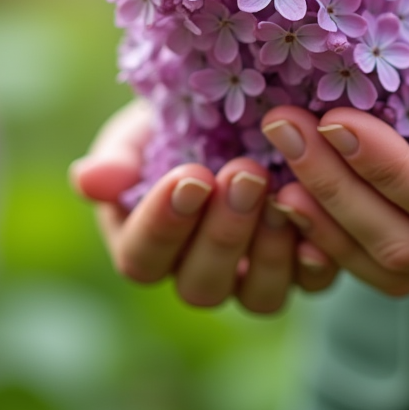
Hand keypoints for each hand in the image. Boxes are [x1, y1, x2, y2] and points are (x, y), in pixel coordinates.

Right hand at [71, 99, 337, 312]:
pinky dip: (317, 262)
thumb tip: (87, 180)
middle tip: (245, 174)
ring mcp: (251, 279)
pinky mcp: (302, 271)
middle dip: (223, 231)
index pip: (142, 257)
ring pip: (257, 295)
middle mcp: (197, 272)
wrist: (242, 113)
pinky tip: (321, 229)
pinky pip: (311, 286)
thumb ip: (117, 158)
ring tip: (282, 195)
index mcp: (146, 245)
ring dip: (269, 250)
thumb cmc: (178, 123)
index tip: (189, 176)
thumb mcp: (141, 130)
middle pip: (201, 283)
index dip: (164, 224)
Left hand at [259, 0, 408, 295]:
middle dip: (337, 191)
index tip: (333, 117)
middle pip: (408, 244)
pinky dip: (329, 231)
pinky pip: (379, 258)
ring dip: (323, 216)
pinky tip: (288, 189)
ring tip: (274, 155)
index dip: (386, 171)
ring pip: (385, 263)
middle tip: (282, 126)